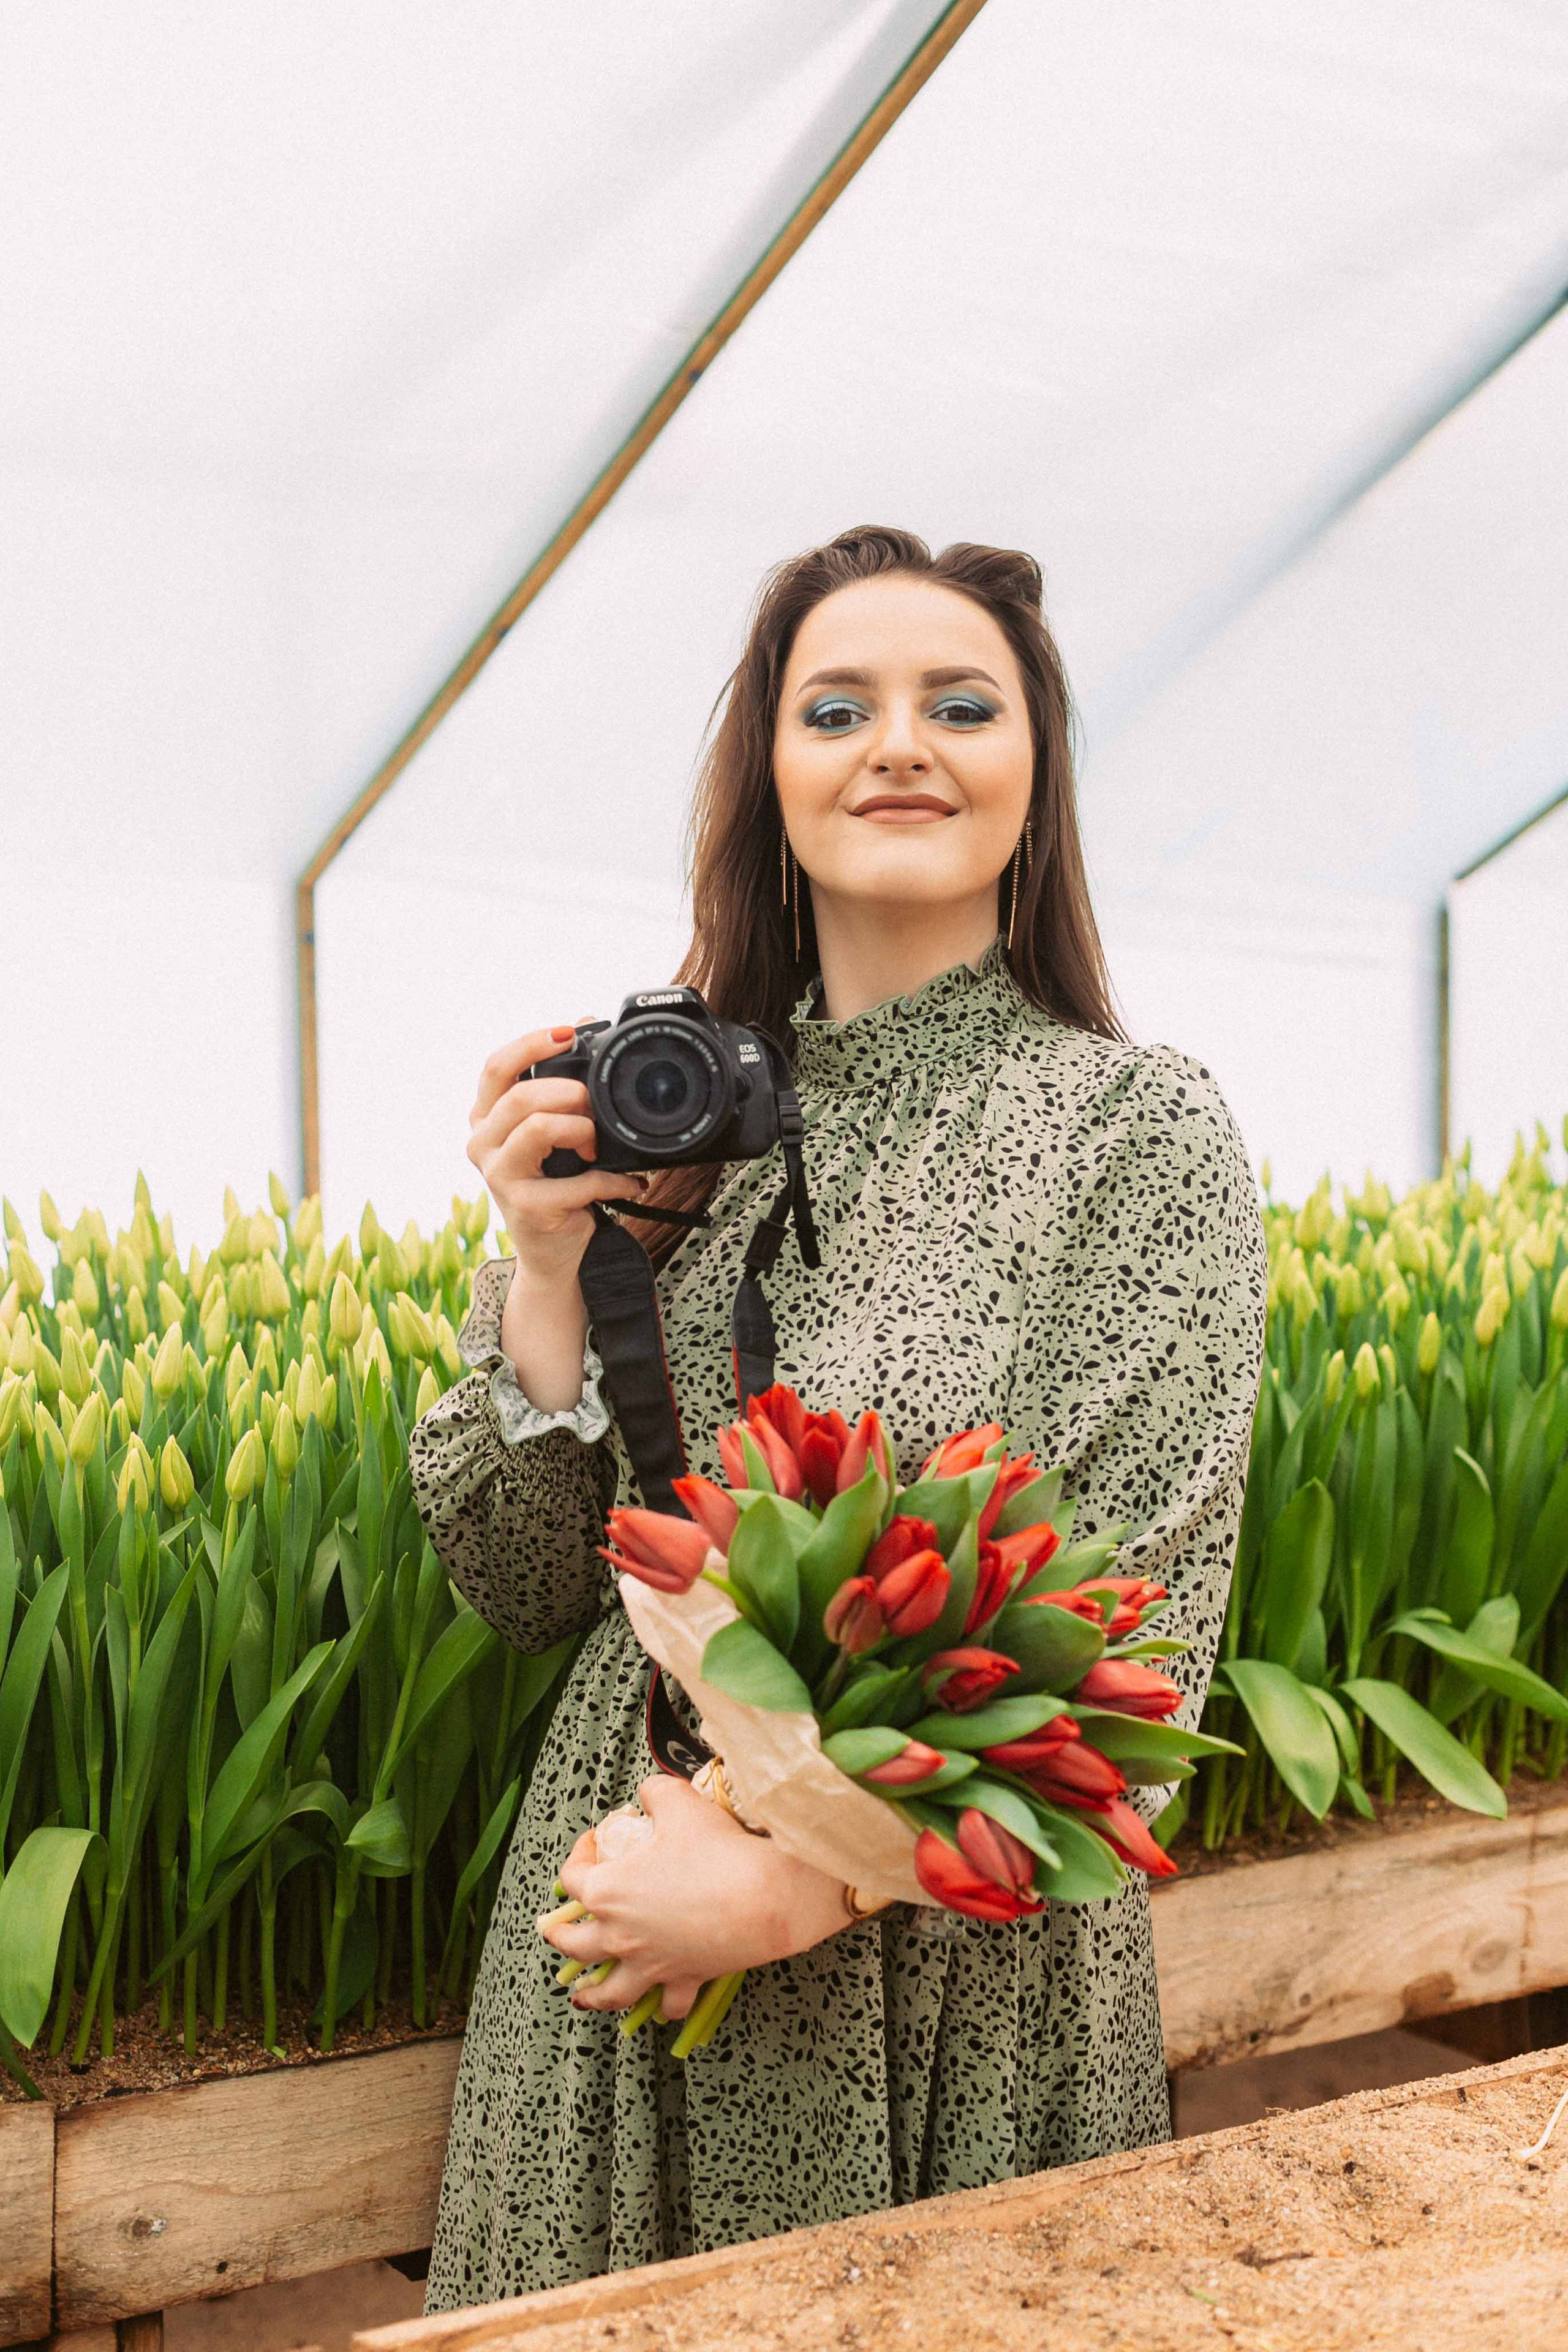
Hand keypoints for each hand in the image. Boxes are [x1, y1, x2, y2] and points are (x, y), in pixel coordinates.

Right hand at [466, 1022, 649, 1285]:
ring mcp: (499, 1177)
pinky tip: (631, 1183)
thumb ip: (560, 1084)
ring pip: (540, 1128)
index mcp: (485, 1118)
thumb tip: (587, 1021)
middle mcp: (482, 1144)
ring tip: (598, 1147)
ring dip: (583, 1130)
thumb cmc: (555, 1182)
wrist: (553, 1252)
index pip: (494, 1067)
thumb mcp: (554, 1132)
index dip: (530, 1043)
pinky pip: (580, 1180)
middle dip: (569, 1093)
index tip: (570, 1033)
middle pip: (521, 1097)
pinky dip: (616, 1179)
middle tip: (594, 1107)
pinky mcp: (526, 1207)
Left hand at [538, 1775, 852, 2018]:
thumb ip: (654, 1793)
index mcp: (608, 1892)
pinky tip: (659, 2006)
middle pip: (573, 1943)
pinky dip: (662, 2006)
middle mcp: (621, 1935)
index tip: (594, 1841)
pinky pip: (668, 2003)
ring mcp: (651, 1963)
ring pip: (609, 1991)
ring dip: (592, 1993)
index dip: (577, 1854)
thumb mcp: (679, 1802)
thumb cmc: (717, 1850)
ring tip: (582, 1995)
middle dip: (559, 1934)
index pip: (573, 1878)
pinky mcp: (685, 1979)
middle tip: (553, 1929)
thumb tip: (647, 1795)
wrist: (765, 1897)